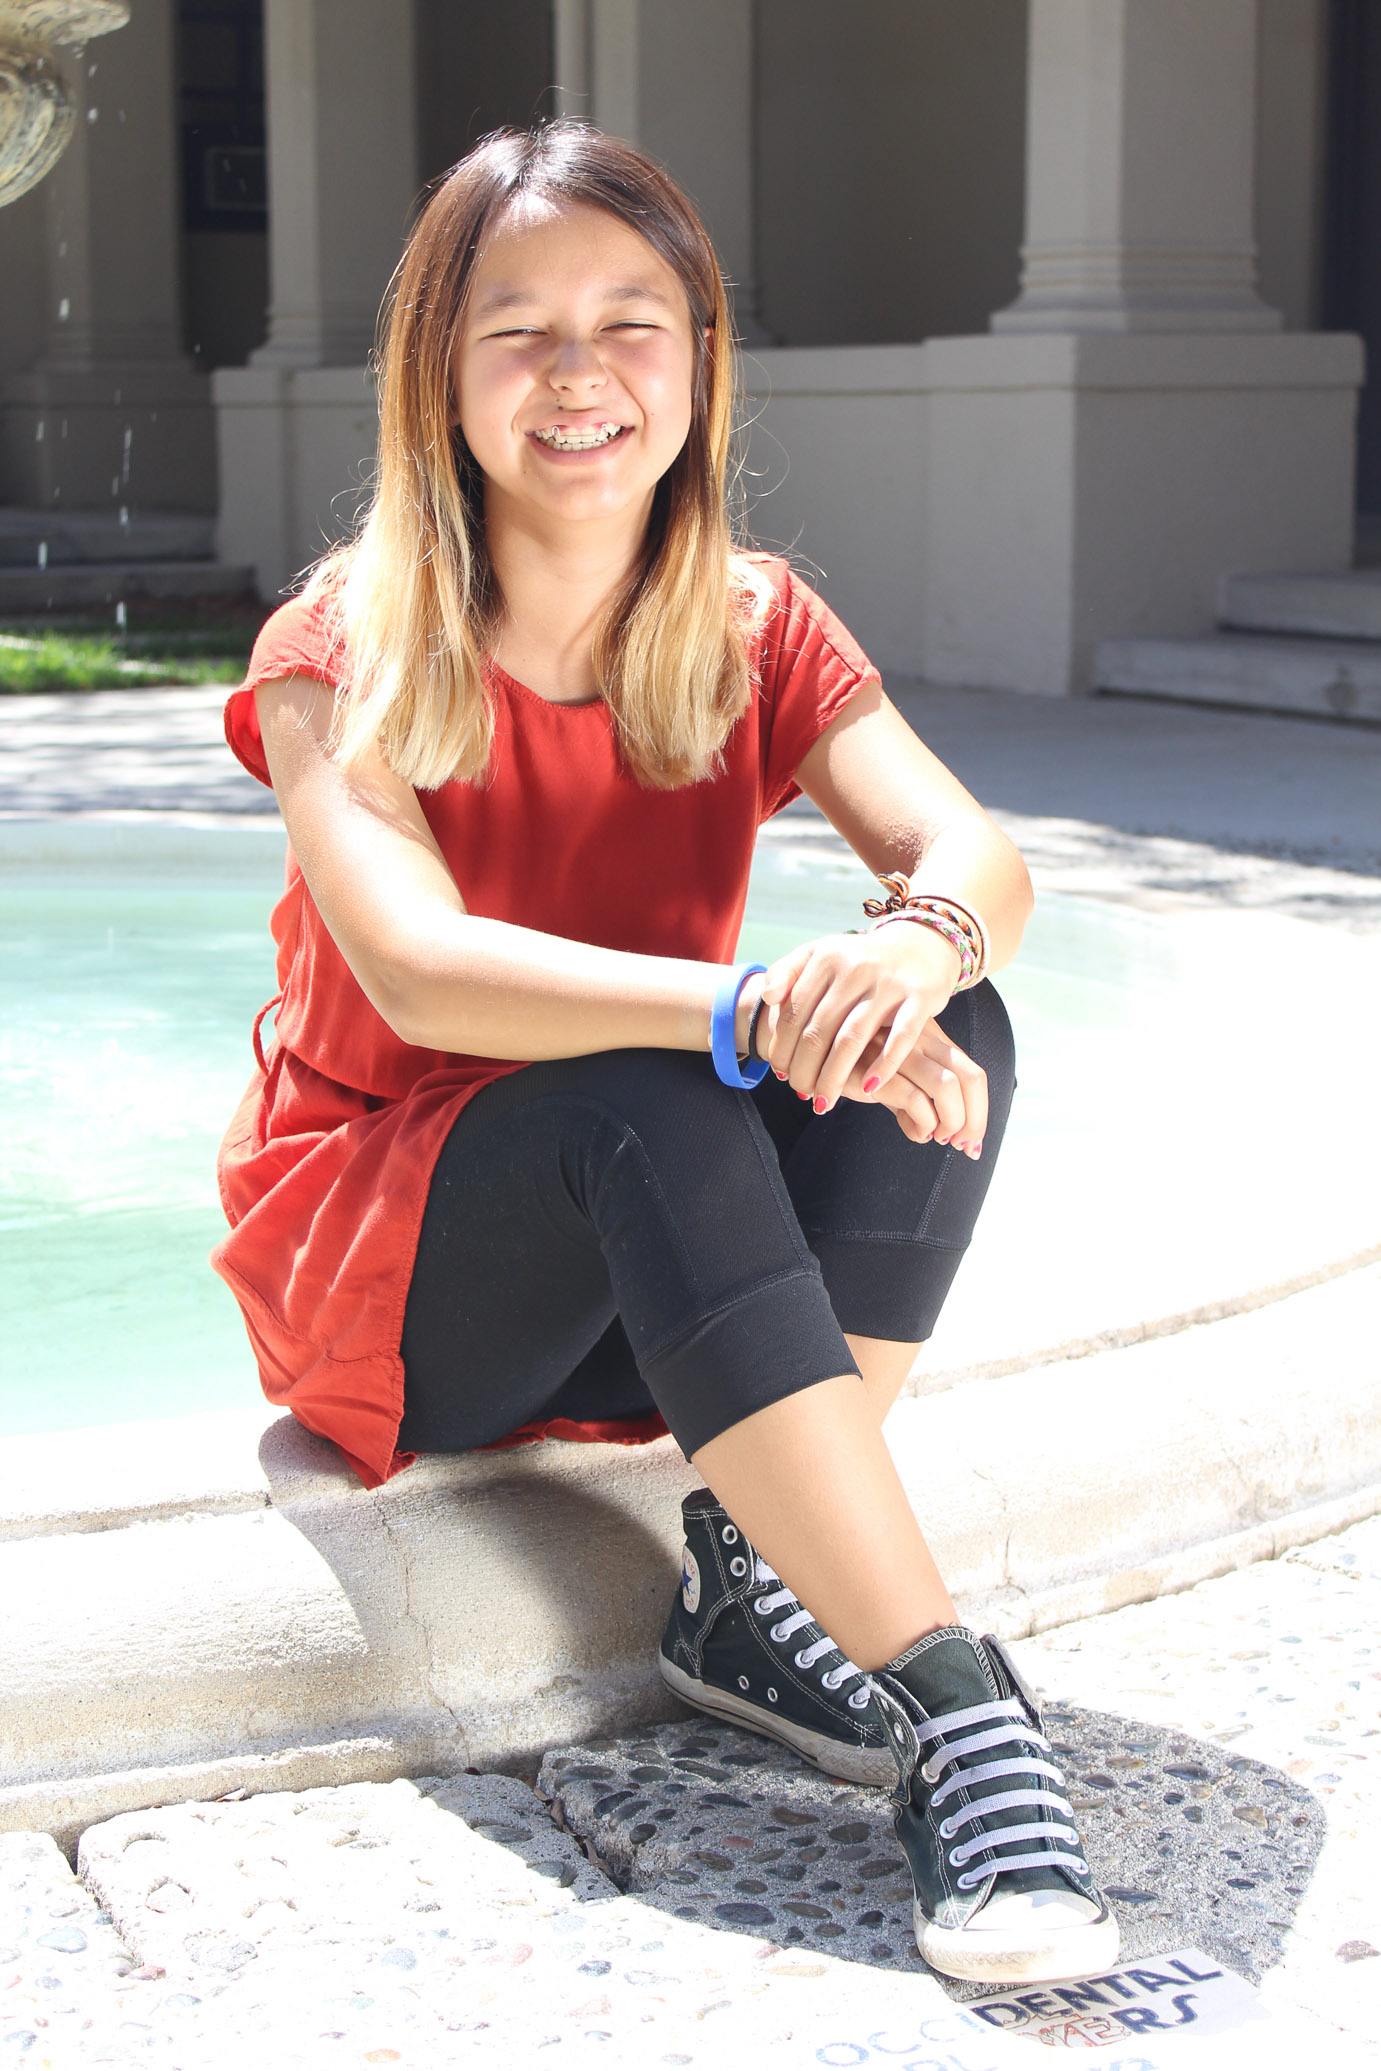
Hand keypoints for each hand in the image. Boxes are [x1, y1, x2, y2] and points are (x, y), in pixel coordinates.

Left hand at [756, 924, 962, 1109]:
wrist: (920, 946)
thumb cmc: (861, 961)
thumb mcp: (821, 954)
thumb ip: (787, 971)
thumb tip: (766, 997)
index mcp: (826, 957)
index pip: (793, 1012)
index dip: (782, 1048)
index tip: (781, 1073)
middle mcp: (856, 968)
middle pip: (818, 1031)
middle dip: (804, 1070)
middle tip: (800, 1092)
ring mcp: (889, 983)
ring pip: (852, 1040)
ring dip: (834, 1078)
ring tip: (823, 1102)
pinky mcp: (921, 997)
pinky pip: (900, 1038)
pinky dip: (883, 1066)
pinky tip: (868, 1088)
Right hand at [840, 1022, 988, 1154]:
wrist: (806, 1047)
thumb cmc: (852, 1064)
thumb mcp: (891, 1080)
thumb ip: (914, 1101)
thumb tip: (929, 1135)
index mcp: (929, 1038)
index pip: (972, 1072)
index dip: (980, 1110)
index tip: (970, 1140)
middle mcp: (920, 1040)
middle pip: (970, 1077)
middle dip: (975, 1119)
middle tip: (962, 1146)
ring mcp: (899, 1051)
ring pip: (948, 1087)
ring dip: (952, 1122)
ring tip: (937, 1138)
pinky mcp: (877, 1069)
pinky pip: (916, 1099)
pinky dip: (923, 1124)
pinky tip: (912, 1132)